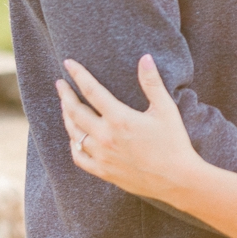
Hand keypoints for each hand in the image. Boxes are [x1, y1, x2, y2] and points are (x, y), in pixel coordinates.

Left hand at [57, 55, 199, 203]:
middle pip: (75, 111)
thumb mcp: (166, 109)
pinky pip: (78, 156)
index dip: (78, 75)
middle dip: (65, 95)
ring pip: (73, 133)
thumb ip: (152, 83)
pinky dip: (72, 144)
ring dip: (66, 117)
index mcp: (119, 119)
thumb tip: (145, 57)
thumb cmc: (174, 142)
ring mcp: (102, 156)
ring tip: (64, 106)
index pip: (91, 90)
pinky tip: (74, 137)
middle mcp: (105, 137)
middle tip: (59, 84)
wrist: (177, 179)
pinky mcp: (103, 171)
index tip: (68, 63)